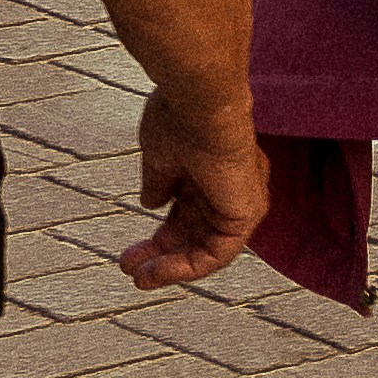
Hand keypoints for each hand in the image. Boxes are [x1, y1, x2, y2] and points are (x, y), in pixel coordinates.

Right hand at [124, 94, 267, 286]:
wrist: (202, 101)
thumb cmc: (182, 115)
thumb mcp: (159, 154)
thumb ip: (158, 180)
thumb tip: (151, 202)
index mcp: (207, 168)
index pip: (185, 211)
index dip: (158, 234)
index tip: (131, 251)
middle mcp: (226, 185)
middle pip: (193, 232)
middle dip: (161, 253)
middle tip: (132, 266)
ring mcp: (238, 200)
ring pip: (205, 248)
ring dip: (170, 266)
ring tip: (139, 276)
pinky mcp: (245, 214)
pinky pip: (217, 254)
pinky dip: (186, 267)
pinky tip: (157, 270)